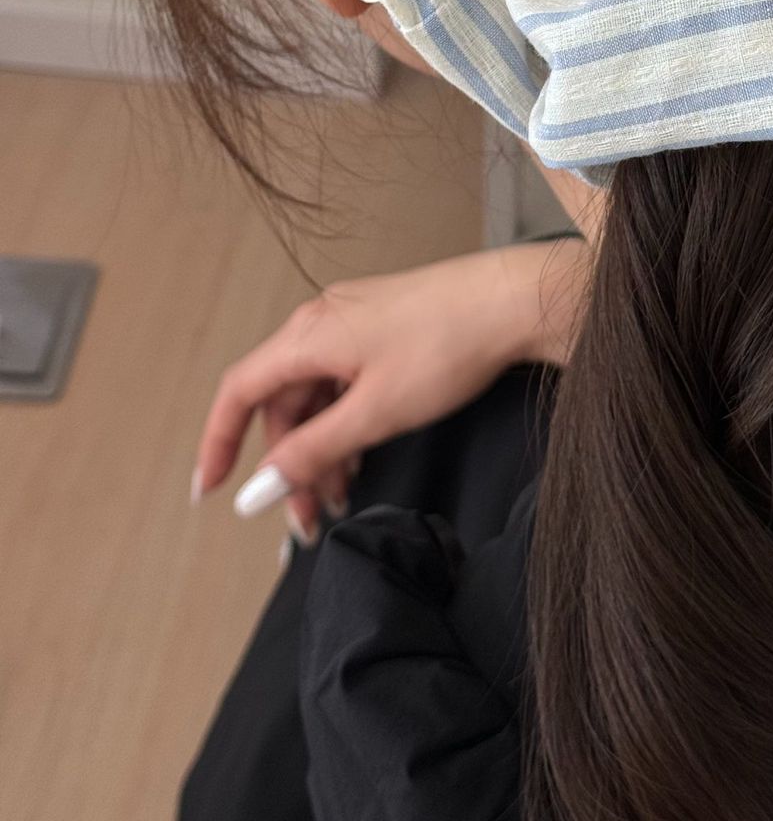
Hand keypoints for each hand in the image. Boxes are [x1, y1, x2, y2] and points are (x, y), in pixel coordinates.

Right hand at [191, 236, 589, 542]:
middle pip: (282, 403)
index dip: (218, 443)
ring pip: (317, 397)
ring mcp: (355, 323)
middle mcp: (322, 323)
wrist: (515, 301)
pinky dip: (346, 424)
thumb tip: (258, 489)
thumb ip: (312, 453)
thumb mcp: (375, 413)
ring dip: (322, 450)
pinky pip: (345, 383)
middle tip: (310, 519)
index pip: (239, 392)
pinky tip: (363, 457)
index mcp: (308, 335)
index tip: (210, 491)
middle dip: (289, 465)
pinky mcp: (384, 328)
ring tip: (344, 497)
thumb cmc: (449, 344)